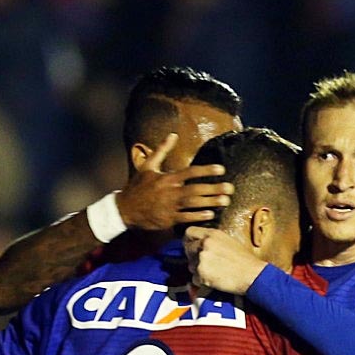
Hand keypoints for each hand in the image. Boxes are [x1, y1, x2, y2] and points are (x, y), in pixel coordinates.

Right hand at [117, 133, 231, 230]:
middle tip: (230, 188)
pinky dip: (198, 216)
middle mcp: (170, 192)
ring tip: (226, 201)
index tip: (221, 169)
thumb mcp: (148, 166)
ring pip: (193, 204)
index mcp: (167, 178)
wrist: (124, 209)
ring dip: (210, 203)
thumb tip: (173, 134)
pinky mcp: (168, 220)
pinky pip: (186, 218)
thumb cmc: (138, 186)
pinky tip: (211, 214)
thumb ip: (163, 150)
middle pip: (196, 190)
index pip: (190, 172)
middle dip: (214, 189)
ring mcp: (169, 207)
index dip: (206, 170)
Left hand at [184, 227, 268, 293]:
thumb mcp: (229, 241)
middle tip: (206, 263)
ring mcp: (202, 258)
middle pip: (187, 249)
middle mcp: (205, 244)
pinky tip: (215, 280)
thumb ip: (212, 241)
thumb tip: (199, 244)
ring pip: (190, 265)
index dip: (189, 240)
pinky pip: (194, 279)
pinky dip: (202, 282)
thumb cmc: (245, 261)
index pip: (189, 232)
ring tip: (214, 272)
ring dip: (198, 270)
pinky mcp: (201, 273)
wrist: (253, 275)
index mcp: (212, 234)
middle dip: (193, 257)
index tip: (192, 246)